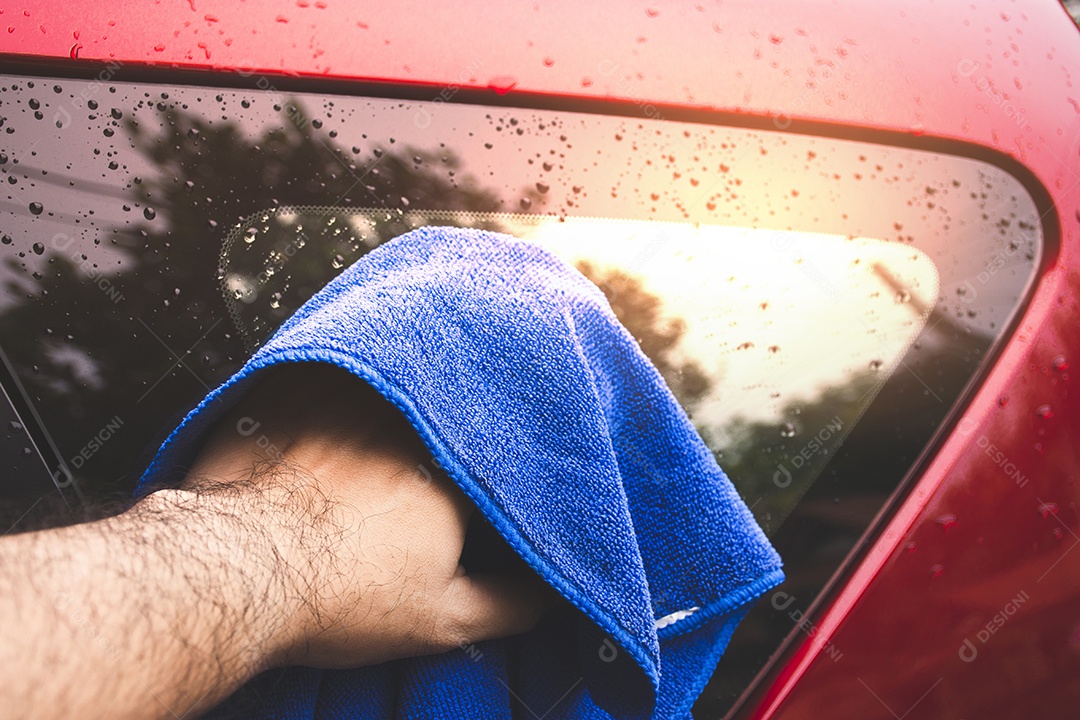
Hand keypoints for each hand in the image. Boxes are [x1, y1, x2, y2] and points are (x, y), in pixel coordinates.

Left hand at [183, 362, 550, 669]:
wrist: (240, 570)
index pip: (492, 451)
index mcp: (451, 471)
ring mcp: (347, 398)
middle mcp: (407, 422)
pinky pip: (328, 364)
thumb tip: (550, 593)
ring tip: (398, 399)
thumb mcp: (442, 620)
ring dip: (400, 385)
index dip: (491, 461)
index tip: (487, 475)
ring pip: (389, 376)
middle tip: (439, 443)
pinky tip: (337, 384)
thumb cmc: (339, 594)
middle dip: (448, 417)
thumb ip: (509, 604)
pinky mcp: (290, 390)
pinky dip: (341, 372)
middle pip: (442, 406)